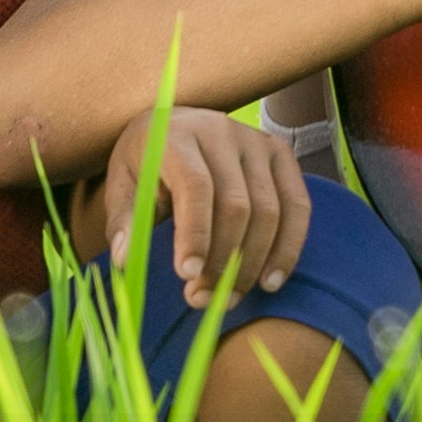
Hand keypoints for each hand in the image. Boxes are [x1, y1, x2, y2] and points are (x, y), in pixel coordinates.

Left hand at [102, 105, 312, 306]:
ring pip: (269, 211)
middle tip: (201, 298)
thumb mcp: (124, 184)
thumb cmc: (146, 161)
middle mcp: (222, 131)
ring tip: (228, 298)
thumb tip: (125, 259)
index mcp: (177, 134)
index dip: (196, 234)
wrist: (175, 123)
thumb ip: (124, 220)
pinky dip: (288, 248)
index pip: (196, 186)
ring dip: (252, 263)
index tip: (187, 275)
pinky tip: (270, 280)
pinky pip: (297, 206)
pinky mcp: (280, 154)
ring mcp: (256, 141)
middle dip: (223, 260)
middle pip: (236, 205)